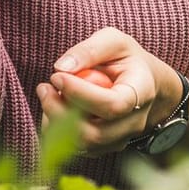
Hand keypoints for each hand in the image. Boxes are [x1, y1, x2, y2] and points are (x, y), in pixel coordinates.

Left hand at [37, 27, 181, 154]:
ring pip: (82, 144)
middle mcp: (134, 123)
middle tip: (44, 87)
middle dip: (61, 112)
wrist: (144, 83)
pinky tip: (55, 106)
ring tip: (48, 95)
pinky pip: (75, 148)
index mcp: (141, 92)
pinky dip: (57, 130)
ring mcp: (119, 139)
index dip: (81, 94)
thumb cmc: (126, 59)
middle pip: (95, 133)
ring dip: (56, 122)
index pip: (113, 105)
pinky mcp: (103, 148)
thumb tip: (62, 67)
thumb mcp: (114, 42)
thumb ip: (90, 50)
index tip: (57, 76)